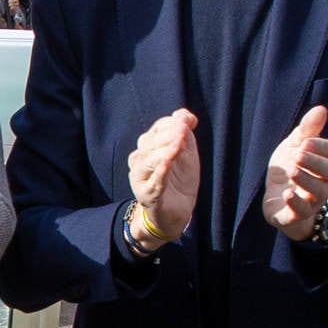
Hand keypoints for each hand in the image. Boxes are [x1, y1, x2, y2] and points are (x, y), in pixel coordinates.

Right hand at [126, 108, 201, 245]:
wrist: (176, 211)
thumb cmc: (179, 179)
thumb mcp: (186, 153)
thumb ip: (185, 133)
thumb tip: (186, 115)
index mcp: (149, 147)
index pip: (157, 129)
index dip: (170, 124)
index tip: (187, 122)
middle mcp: (140, 160)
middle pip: (150, 142)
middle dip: (167, 135)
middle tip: (184, 130)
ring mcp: (141, 178)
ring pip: (149, 160)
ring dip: (164, 150)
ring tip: (179, 143)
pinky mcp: (147, 195)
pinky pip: (152, 181)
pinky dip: (159, 171)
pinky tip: (167, 162)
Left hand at [262, 103, 327, 242]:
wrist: (276, 198)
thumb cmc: (291, 167)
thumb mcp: (295, 145)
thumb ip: (307, 129)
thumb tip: (321, 108)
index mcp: (326, 162)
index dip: (324, 147)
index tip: (306, 142)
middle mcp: (325, 183)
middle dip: (315, 162)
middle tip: (298, 155)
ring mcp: (313, 201)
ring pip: (319, 192)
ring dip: (306, 180)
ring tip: (292, 171)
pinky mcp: (297, 215)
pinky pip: (302, 212)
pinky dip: (296, 203)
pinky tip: (287, 193)